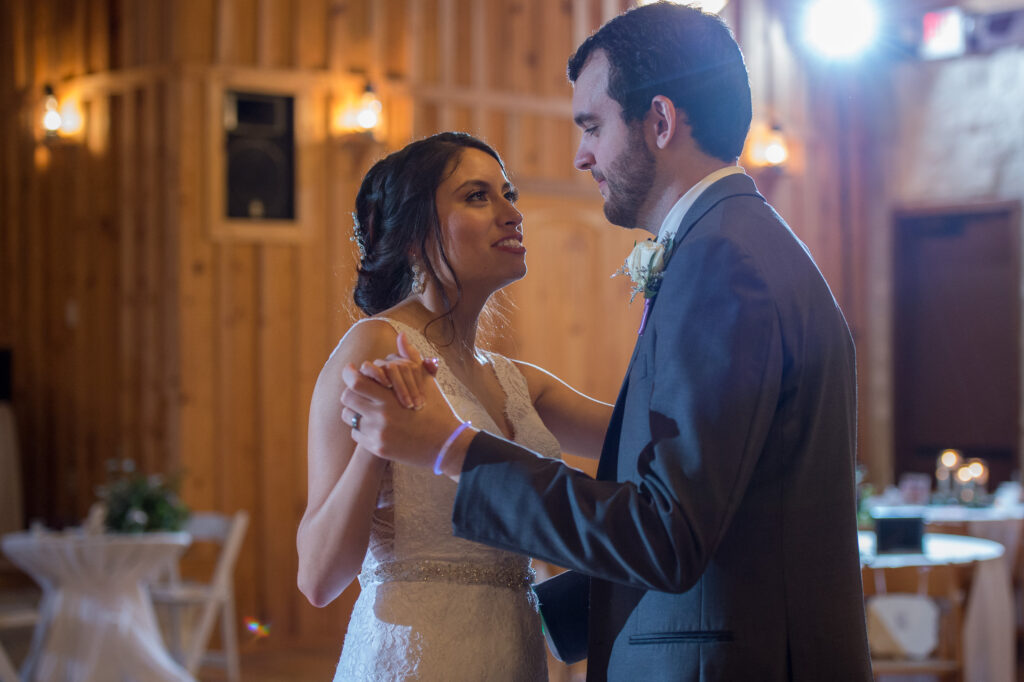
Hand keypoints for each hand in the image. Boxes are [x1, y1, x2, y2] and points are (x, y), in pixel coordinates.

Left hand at [341, 333, 467, 472]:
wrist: (446, 445)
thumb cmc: (437, 409)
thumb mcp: (426, 381)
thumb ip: (410, 357)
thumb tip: (401, 335)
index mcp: (390, 397)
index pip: (355, 382)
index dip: (350, 374)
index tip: (352, 370)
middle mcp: (380, 416)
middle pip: (347, 398)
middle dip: (351, 392)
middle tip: (357, 390)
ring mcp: (377, 434)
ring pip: (349, 416)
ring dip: (354, 410)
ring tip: (365, 407)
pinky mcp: (377, 449)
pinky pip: (356, 434)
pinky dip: (362, 428)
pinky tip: (374, 425)